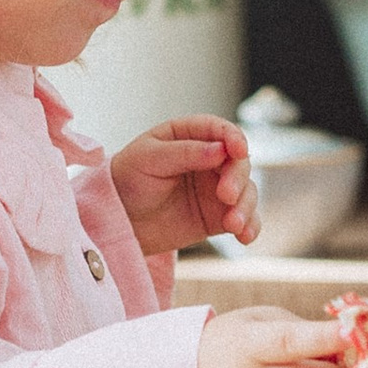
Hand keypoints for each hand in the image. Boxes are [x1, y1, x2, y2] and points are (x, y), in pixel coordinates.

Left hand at [114, 119, 256, 257]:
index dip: (234, 138)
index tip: (238, 151)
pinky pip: (244, 218)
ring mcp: (216, 188)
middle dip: (238, 178)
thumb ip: (184, 153)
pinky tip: (245, 236)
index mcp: (189, 135)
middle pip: (239, 162)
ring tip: (233, 225)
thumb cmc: (127, 180)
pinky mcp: (218, 215)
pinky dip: (249, 226)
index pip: (221, 130)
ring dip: (246, 206)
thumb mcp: (148, 159)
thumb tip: (220, 150)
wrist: (118, 220)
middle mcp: (209, 159)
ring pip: (246, 191)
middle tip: (225, 196)